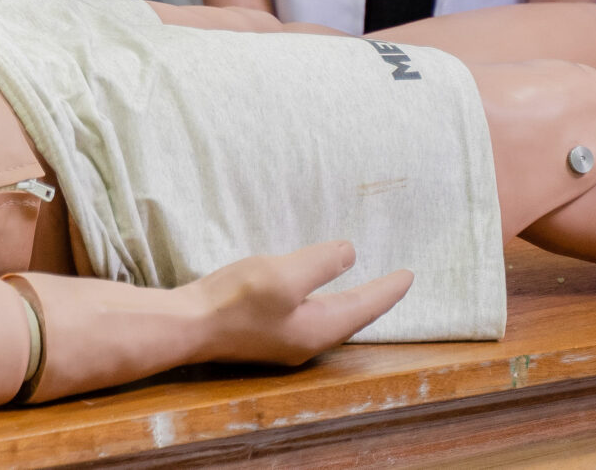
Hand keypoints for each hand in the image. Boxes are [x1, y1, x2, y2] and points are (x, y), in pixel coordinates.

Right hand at [183, 242, 410, 365]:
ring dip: (347, 302)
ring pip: (328, 319)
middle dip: (372, 301)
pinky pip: (306, 315)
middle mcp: (306, 342)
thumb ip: (320, 264)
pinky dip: (321, 301)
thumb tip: (350, 253)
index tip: (409, 275)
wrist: (185, 326)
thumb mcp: (283, 275)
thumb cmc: (234, 301)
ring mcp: (283, 341)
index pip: (364, 307)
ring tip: (360, 288)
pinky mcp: (262, 334)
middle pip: (350, 319)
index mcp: (318, 329)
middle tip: (392, 283)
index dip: (388, 290)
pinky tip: (312, 293)